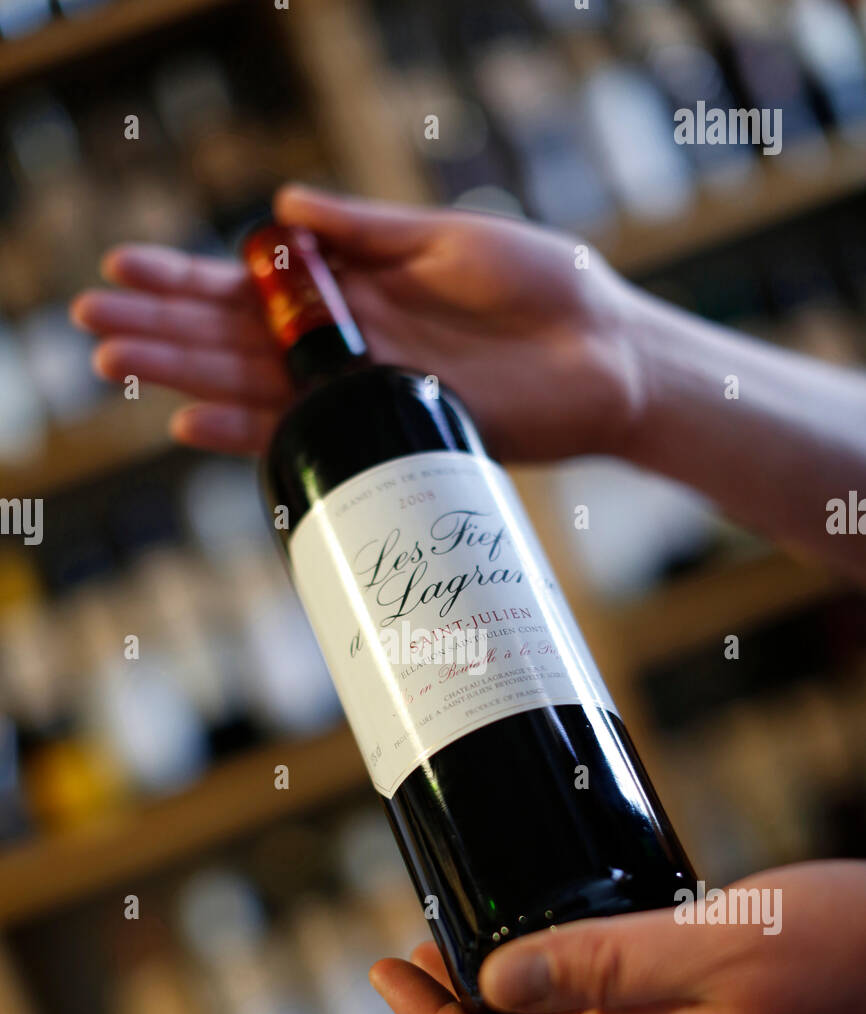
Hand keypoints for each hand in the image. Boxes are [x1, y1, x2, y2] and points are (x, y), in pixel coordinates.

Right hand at [70, 186, 644, 461]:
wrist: (607, 353)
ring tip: (115, 364)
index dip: (187, 279)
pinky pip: (309, 436)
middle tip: (92, 323)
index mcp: (356, 288)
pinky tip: (191, 423)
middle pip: (237, 340)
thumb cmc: (540, 283)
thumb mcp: (447, 237)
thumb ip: (364, 229)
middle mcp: (349, 345)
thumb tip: (279, 209)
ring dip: (183, 377)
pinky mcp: (393, 430)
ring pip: (256, 387)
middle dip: (164, 329)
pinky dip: (249, 433)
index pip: (253, 286)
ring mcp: (366, 391)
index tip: (124, 268)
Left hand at [370, 861, 865, 1013]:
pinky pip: (613, 982)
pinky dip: (567, 951)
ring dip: (506, 976)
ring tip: (473, 925)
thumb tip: (493, 980)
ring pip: (565, 1012)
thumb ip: (605, 964)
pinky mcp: (709, 986)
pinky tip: (570, 911)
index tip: (385, 973)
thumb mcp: (710, 949)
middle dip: (456, 1000)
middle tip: (417, 940)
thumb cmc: (840, 958)